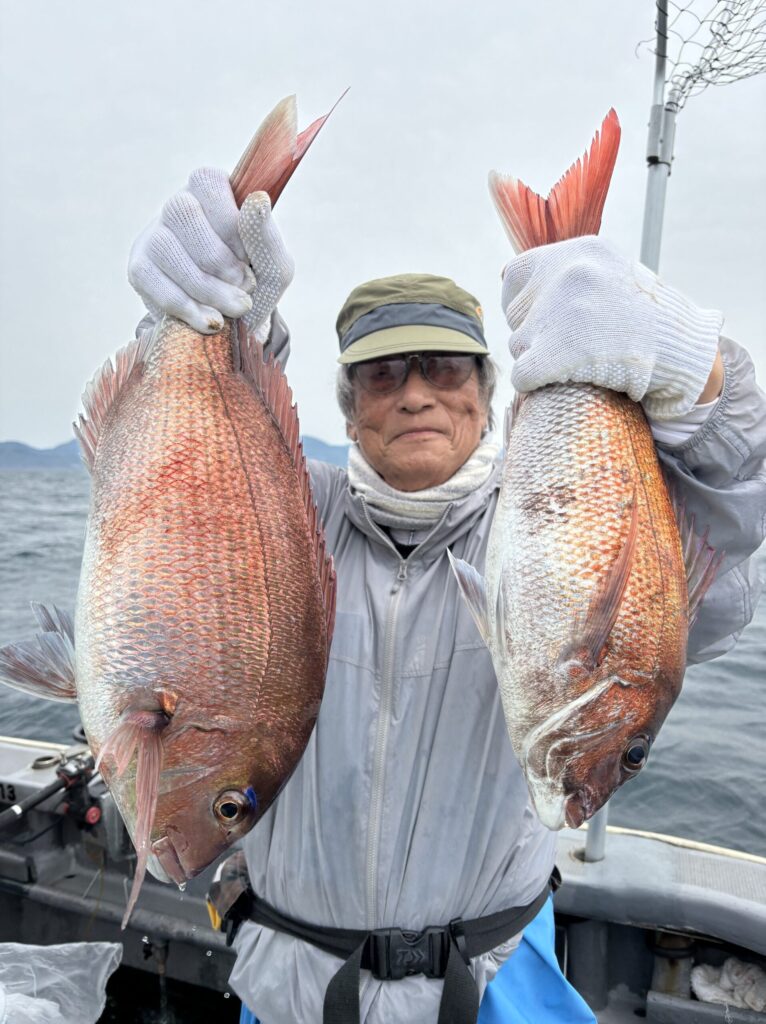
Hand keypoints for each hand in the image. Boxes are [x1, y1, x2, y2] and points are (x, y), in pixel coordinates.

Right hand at [128, 167, 293, 336]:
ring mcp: (153, 235)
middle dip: (218, 260)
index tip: (250, 260)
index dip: (231, 226)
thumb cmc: (252, 286)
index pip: (208, 183)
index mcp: (211, 191)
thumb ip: (267, 236)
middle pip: (182, 213)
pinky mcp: (139, 269)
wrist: (232, 329)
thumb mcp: (273, 266)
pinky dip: (185, 306)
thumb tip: (256, 201)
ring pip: (165, 247)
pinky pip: (152, 280)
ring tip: (232, 310)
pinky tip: (209, 322)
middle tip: (246, 289)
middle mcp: (177, 205)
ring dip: (205, 286)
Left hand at [501, 236, 722, 417]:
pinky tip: (556, 382)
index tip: (544, 320)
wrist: (684, 353)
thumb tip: (504, 275)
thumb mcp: (611, 273)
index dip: (525, 303)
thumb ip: (567, 273)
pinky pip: (522, 373)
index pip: (516, 275)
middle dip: (534, 333)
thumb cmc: (647, 319)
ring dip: (539, 358)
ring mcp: (563, 311)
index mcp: (581, 251)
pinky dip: (533, 384)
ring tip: (576, 360)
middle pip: (518, 314)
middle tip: (569, 345)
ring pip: (519, 344)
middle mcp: (570, 273)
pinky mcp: (558, 350)